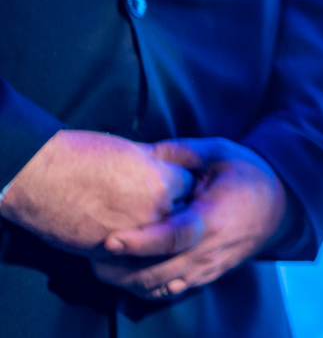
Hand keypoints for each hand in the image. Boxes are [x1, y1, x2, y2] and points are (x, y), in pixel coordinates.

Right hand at [0, 129, 191, 252]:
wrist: (41, 177)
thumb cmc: (83, 155)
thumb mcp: (133, 151)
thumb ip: (158, 163)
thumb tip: (170, 167)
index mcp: (165, 182)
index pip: (193, 189)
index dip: (186, 187)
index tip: (182, 187)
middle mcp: (155, 211)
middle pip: (183, 219)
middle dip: (178, 214)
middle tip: (168, 209)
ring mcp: (133, 236)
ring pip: (161, 244)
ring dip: (158, 239)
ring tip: (149, 228)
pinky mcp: (108, 253)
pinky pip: (132, 258)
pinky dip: (133, 252)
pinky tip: (127, 242)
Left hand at [91, 139, 286, 300]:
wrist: (281, 205)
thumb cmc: (247, 174)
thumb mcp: (220, 152)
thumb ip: (182, 152)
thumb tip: (143, 152)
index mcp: (214, 216)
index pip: (174, 237)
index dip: (140, 242)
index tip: (110, 240)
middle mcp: (210, 249)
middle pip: (158, 272)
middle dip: (119, 270)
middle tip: (90, 256)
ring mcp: (208, 267)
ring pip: (159, 288)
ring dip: (127, 282)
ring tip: (102, 267)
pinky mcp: (206, 276)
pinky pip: (169, 291)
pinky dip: (144, 288)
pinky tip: (128, 274)